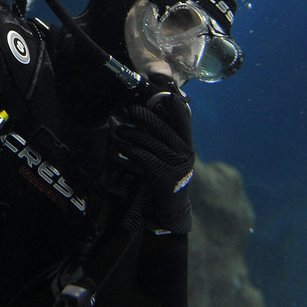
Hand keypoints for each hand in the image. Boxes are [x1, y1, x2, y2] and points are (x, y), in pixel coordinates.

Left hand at [114, 80, 193, 233]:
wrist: (168, 212)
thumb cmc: (163, 182)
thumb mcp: (167, 159)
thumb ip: (161, 141)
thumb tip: (143, 117)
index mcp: (187, 146)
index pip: (184, 120)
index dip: (175, 105)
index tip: (163, 93)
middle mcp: (185, 154)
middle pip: (166, 129)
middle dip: (148, 116)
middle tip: (131, 109)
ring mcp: (177, 166)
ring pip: (153, 143)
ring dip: (134, 134)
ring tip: (119, 130)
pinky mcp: (165, 177)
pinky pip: (146, 158)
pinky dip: (132, 150)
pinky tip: (122, 146)